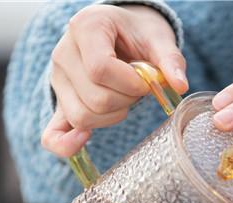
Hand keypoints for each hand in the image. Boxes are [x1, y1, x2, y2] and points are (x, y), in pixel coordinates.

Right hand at [42, 5, 187, 156]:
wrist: (117, 31)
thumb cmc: (136, 33)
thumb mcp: (156, 37)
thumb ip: (169, 60)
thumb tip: (180, 86)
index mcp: (85, 27)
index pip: (100, 68)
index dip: (129, 84)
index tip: (145, 82)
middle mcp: (63, 53)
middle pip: (94, 98)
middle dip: (125, 101)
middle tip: (137, 89)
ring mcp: (57, 80)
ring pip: (81, 117)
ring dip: (112, 117)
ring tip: (123, 99)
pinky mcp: (59, 102)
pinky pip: (52, 134)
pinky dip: (66, 144)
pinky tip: (85, 141)